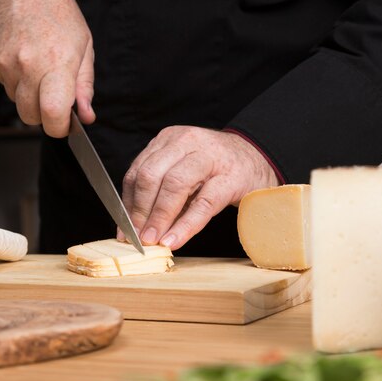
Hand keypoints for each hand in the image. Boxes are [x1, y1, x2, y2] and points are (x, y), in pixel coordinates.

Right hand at [0, 0, 94, 136]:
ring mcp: (5, 64)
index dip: (60, 128)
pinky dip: (16, 82)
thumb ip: (84, 87)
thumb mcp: (84, 47)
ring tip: (39, 70)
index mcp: (56, 62)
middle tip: (54, 96)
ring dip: (29, 96)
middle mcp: (28, 66)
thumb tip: (86, 116)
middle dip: (45, 115)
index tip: (66, 125)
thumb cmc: (56, 12)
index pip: (52, 113)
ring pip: (17, 103)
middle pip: (31, 117)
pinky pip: (5, 87)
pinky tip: (24, 60)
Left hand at [121, 126, 279, 249]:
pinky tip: (175, 239)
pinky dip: (186, 225)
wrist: (258, 160)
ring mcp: (210, 158)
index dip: (128, 203)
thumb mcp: (183, 170)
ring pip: (175, 185)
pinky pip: (203, 203)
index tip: (124, 230)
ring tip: (153, 241)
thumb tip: (133, 226)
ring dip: (160, 217)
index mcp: (170, 139)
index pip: (138, 170)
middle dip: (140, 211)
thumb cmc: (216, 169)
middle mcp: (187, 142)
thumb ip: (160, 190)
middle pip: (151, 175)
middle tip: (137, 238)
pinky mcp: (231, 178)